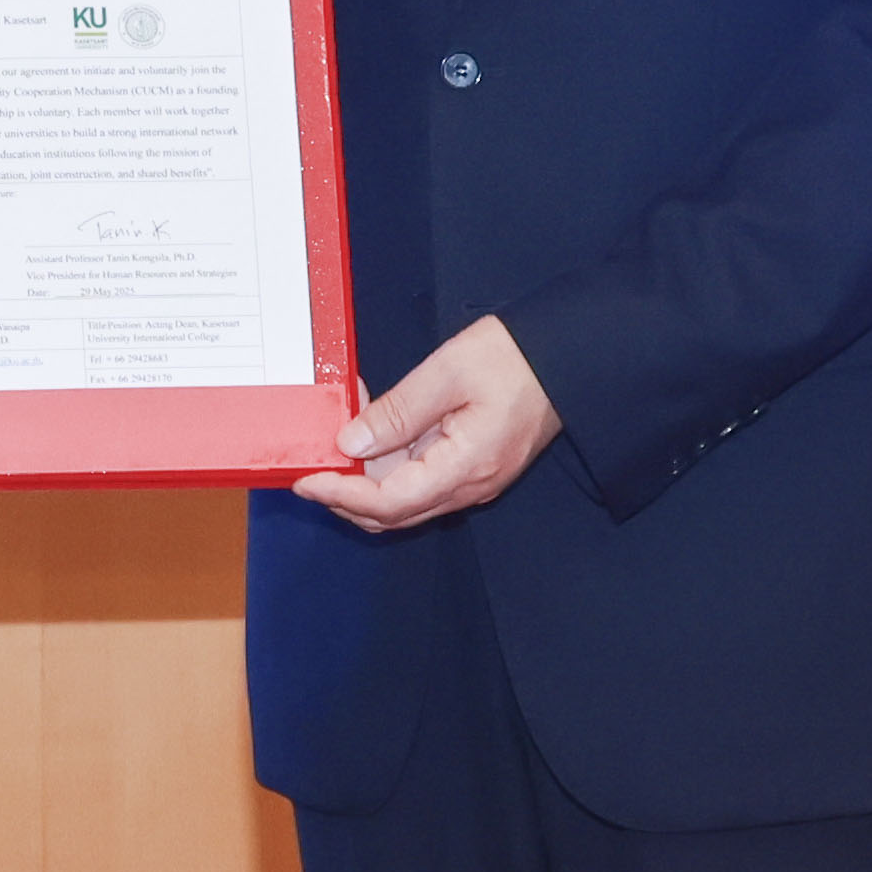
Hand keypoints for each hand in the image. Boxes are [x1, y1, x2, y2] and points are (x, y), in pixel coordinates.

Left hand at [291, 316, 557, 533]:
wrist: (564, 358)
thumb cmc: (515, 358)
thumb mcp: (447, 373)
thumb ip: (397, 412)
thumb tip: (351, 443)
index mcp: (466, 467)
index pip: (390, 503)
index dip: (342, 496)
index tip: (307, 480)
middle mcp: (470, 486)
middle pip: (394, 513)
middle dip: (345, 498)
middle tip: (308, 470)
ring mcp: (473, 481)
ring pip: (405, 502)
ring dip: (363, 486)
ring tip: (334, 450)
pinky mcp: (471, 468)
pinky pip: (420, 483)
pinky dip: (386, 470)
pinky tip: (368, 439)